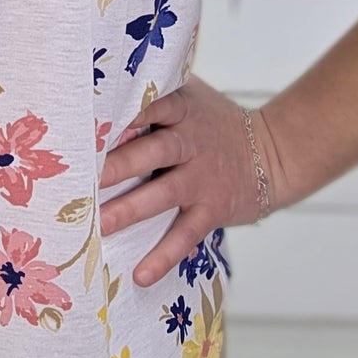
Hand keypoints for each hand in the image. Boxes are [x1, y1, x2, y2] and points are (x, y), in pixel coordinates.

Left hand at [96, 76, 279, 286]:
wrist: (273, 152)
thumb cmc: (215, 122)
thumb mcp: (191, 96)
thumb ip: (156, 91)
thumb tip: (102, 81)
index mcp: (182, 110)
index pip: (151, 106)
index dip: (123, 114)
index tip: (91, 124)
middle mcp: (191, 142)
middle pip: (152, 151)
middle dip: (118, 165)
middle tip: (84, 179)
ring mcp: (202, 178)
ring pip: (163, 195)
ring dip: (130, 210)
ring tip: (98, 225)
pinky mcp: (212, 210)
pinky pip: (186, 235)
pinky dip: (164, 256)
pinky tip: (140, 275)